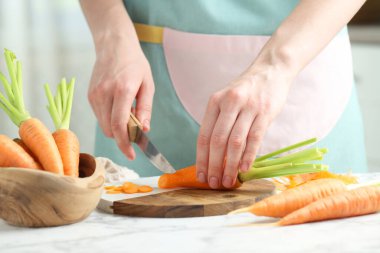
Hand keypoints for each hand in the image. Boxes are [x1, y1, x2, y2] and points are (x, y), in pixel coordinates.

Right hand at [88, 36, 154, 159]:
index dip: (125, 144)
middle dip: (122, 137)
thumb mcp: (148, 84)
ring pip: (104, 125)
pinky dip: (110, 119)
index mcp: (122, 90)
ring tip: (128, 113)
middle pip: (109, 130)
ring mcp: (94, 95)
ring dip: (116, 128)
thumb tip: (144, 129)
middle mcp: (104, 94)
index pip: (119, 125)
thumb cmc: (135, 64)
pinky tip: (118, 107)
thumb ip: (145, 109)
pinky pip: (100, 116)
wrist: (114, 45)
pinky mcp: (89, 95)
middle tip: (135, 130)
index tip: (132, 155)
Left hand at [196, 66, 292, 188]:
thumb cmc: (246, 91)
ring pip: (235, 142)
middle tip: (213, 183)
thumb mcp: (226, 100)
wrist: (271, 70)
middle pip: (217, 140)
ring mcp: (248, 107)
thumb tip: (212, 155)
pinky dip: (248, 156)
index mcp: (215, 102)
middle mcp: (229, 103)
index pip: (204, 135)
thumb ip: (219, 122)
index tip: (200, 175)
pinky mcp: (265, 112)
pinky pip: (255, 138)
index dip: (201, 158)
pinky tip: (243, 169)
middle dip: (214, 165)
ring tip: (228, 181)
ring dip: (230, 165)